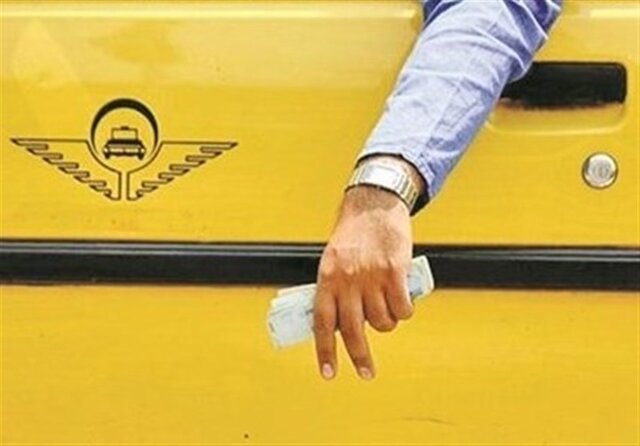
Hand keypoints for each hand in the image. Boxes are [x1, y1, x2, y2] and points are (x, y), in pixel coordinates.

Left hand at [313, 181, 415, 380]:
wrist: (374, 204)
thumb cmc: (353, 234)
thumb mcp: (332, 260)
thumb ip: (335, 289)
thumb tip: (339, 323)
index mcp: (327, 279)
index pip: (323, 323)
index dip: (325, 351)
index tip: (328, 373)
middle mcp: (348, 281)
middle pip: (353, 330)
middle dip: (360, 357)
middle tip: (367, 372)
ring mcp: (371, 277)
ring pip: (382, 321)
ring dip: (387, 323)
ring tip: (388, 308)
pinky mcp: (395, 272)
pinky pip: (402, 308)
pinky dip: (405, 312)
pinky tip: (403, 303)